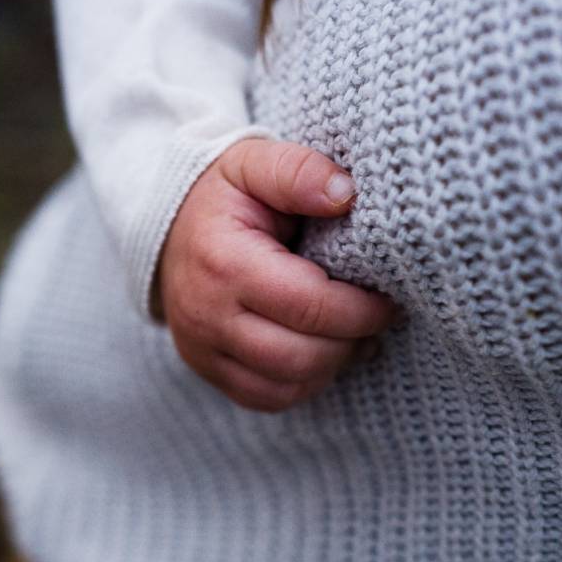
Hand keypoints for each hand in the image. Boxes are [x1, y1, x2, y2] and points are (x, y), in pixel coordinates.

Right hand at [156, 139, 396, 412]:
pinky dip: (304, 383)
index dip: (361, 310)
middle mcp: (206, 314)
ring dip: (332, 365)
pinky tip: (322, 353)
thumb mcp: (255, 162)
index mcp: (224, 262)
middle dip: (352, 341)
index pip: (308, 305)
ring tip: (355, 336)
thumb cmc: (225, 196)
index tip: (390, 299)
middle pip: (300, 355)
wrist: (170, 225)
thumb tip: (345, 194)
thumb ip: (299, 171)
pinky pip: (267, 398)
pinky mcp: (206, 369)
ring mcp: (202, 348)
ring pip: (286, 385)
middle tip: (379, 319)